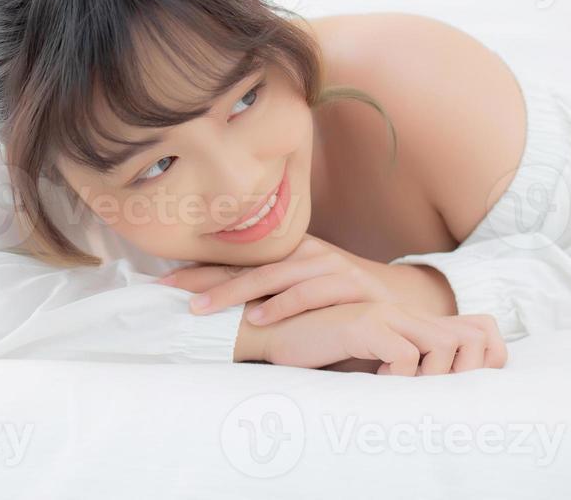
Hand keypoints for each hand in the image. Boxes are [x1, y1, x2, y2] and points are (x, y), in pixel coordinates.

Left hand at [160, 235, 456, 323]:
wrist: (407, 305)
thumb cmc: (344, 308)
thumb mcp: (302, 299)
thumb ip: (267, 300)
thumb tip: (217, 312)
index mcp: (289, 253)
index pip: (237, 260)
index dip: (199, 269)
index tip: (163, 281)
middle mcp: (306, 252)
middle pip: (248, 263)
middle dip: (206, 278)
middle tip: (171, 292)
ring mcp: (330, 265)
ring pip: (274, 275)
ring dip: (237, 292)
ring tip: (205, 309)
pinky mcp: (351, 283)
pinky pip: (311, 291)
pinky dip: (283, 305)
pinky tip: (259, 318)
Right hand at [237, 300, 507, 375]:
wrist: (270, 332)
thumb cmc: (317, 349)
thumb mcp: (368, 356)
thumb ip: (400, 360)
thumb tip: (434, 391)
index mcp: (409, 318)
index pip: (478, 331)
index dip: (483, 360)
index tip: (455, 388)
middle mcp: (403, 311)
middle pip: (470, 339)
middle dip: (463, 374)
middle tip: (434, 397)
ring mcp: (385, 313)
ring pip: (443, 346)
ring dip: (432, 377)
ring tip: (405, 389)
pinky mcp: (364, 323)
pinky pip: (404, 355)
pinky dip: (399, 376)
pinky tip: (377, 381)